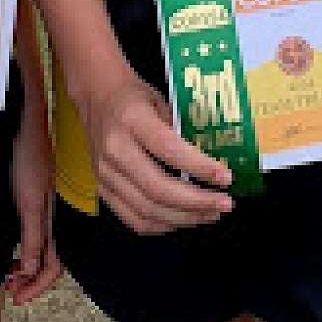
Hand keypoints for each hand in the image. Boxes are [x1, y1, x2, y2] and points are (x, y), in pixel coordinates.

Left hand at [6, 95, 61, 301]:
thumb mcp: (29, 201)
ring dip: (26, 265)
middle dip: (30, 279)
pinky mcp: (36, 198)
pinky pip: (35, 233)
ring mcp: (45, 206)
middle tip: (11, 289)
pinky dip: (24, 248)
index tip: (18, 296)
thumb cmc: (29, 155)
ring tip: (9, 273)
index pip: (53, 265)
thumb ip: (33, 236)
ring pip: (41, 248)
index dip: (37, 285)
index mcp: (56, 218)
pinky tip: (13, 249)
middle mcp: (54, 215)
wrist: (25, 124)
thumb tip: (31, 269)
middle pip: (49, 260)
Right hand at [77, 71, 233, 235]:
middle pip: (158, 189)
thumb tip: (212, 162)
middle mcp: (115, 149)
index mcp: (132, 119)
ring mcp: (104, 174)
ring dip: (184, 218)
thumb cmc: (133, 95)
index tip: (226, 178)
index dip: (200, 168)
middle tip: (224, 204)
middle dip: (197, 202)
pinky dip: (162, 225)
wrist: (95, 96)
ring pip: (147, 210)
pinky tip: (183, 219)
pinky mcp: (101, 190)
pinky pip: (133, 219)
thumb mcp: (161, 99)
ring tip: (210, 213)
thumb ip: (181, 130)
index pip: (169, 150)